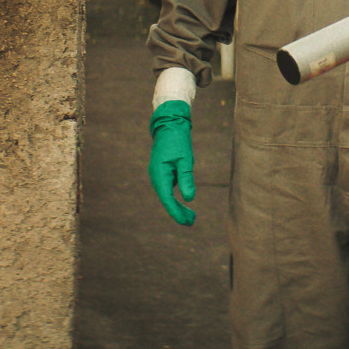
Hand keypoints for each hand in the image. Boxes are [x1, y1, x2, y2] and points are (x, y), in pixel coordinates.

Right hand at [148, 100, 195, 225]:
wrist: (170, 125)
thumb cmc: (178, 141)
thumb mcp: (185, 159)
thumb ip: (187, 178)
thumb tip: (189, 198)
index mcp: (159, 174)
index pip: (167, 199)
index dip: (176, 212)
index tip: (185, 222)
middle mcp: (156, 177)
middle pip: (167, 200)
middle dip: (178, 212)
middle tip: (192, 222)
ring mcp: (158, 176)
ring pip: (167, 196)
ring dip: (178, 207)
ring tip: (192, 217)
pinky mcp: (163, 174)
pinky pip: (169, 190)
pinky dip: (177, 198)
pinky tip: (185, 204)